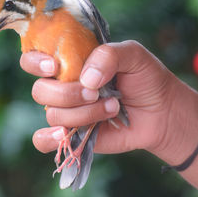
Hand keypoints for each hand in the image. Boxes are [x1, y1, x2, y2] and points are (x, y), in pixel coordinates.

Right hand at [20, 40, 178, 154]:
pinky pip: (43, 141)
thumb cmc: (146, 78)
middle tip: (97, 92)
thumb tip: (86, 80)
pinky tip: (65, 134)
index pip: (35, 58)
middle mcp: (64, 86)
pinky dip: (48, 139)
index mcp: (72, 61)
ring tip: (113, 107)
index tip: (55, 66)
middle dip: (68, 93)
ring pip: (53, 114)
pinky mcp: (73, 135)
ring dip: (85, 113)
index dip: (35, 62)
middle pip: (41, 90)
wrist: (162, 111)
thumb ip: (108, 55)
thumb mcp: (133, 55)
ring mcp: (68, 111)